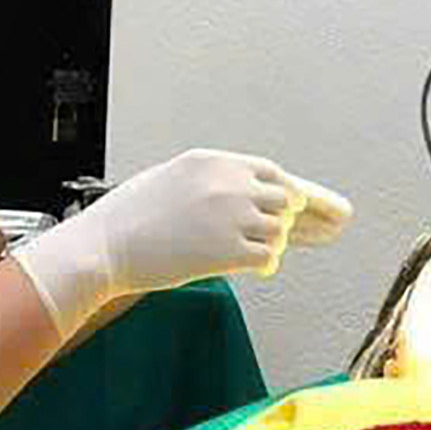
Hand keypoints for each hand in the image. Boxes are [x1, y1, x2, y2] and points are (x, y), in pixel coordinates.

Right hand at [12, 150, 351, 336]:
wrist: (103, 247)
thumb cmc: (128, 218)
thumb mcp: (171, 180)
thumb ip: (212, 184)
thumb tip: (245, 199)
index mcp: (213, 161)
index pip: (271, 173)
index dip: (296, 193)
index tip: (323, 206)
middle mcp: (228, 183)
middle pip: (287, 199)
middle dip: (300, 218)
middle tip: (328, 229)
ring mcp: (231, 216)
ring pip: (279, 230)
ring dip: (275, 244)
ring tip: (259, 254)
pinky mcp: (229, 250)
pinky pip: (267, 257)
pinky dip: (267, 263)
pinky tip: (261, 268)